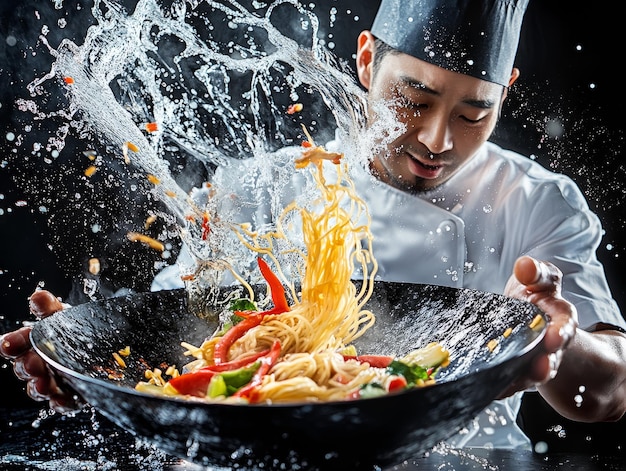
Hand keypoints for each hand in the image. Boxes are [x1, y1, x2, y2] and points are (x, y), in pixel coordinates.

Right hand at [0, 290, 82, 412]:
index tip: (8, 344)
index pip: (17, 344)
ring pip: (41, 388)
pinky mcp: (73, 395)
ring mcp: (56, 380)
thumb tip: (37, 297)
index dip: (12, 344)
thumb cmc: (80, 328)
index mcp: (35, 342)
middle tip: (32, 363)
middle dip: (26, 366)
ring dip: (39, 387)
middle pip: (26, 368)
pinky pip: (64, 402)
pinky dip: (61, 402)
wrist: (111, 344)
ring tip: (42, 384)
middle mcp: (41, 363)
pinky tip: (62, 399)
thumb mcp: (66, 316)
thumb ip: (51, 309)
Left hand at [500, 256, 577, 396]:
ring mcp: (534, 357)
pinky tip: (493, 388)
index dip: (561, 332)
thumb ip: (534, 272)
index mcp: (559, 316)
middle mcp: (550, 341)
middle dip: (546, 363)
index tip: (554, 338)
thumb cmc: (532, 291)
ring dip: (525, 379)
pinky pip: (512, 380)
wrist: (522, 310)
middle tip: (540, 368)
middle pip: (552, 356)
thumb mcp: (537, 277)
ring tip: (514, 382)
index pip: (565, 323)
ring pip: (533, 373)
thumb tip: (525, 265)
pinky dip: (503, 385)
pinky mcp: (517, 367)